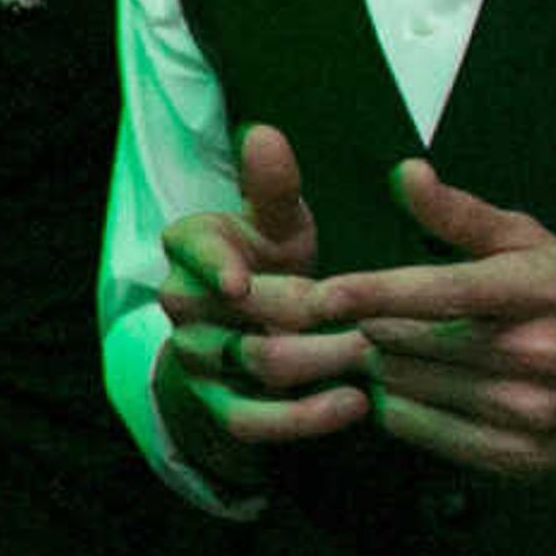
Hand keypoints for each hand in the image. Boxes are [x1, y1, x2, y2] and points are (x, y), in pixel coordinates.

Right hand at [152, 124, 374, 481]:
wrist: (252, 331)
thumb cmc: (274, 261)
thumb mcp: (277, 222)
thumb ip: (273, 186)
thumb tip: (265, 134)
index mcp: (190, 247)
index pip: (192, 250)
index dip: (215, 266)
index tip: (243, 281)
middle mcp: (182, 304)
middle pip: (238, 313)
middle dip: (303, 313)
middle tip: (367, 314)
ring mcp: (198, 359)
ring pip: (253, 364)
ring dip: (318, 361)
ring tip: (372, 354)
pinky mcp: (222, 407)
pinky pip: (253, 421)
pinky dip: (304, 418)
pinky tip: (355, 404)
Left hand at [305, 162, 555, 476]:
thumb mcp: (533, 244)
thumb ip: (461, 213)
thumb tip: (404, 174)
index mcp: (539, 291)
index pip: (443, 290)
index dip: (375, 292)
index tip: (323, 293)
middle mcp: (533, 353)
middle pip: (403, 338)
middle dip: (374, 323)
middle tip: (379, 315)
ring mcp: (524, 412)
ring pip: (400, 383)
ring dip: (387, 363)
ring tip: (412, 348)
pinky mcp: (512, 458)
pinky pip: (413, 428)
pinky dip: (400, 405)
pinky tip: (425, 386)